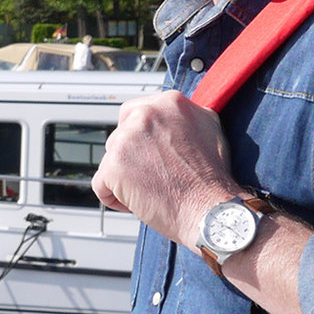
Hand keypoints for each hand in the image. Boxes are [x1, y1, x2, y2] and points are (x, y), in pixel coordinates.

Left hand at [91, 91, 241, 246]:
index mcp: (168, 103)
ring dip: (124, 176)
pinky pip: (101, 183)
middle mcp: (145, 115)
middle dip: (132, 157)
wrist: (210, 211)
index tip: (150, 153)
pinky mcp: (113, 166)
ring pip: (110, 158)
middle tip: (153, 175)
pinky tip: (136, 202)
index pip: (136, 112)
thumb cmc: (212, 179)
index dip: (141, 138)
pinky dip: (114, 197)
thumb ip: (185, 116)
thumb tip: (172, 116)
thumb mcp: (210, 128)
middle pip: (120, 135)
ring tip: (151, 190)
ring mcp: (126, 139)